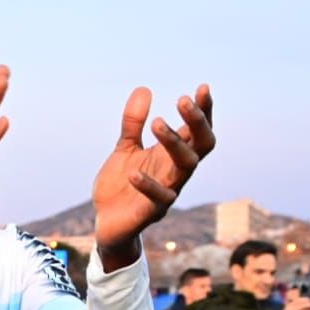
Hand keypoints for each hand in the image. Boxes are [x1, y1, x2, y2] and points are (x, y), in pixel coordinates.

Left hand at [92, 84, 214, 269]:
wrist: (107, 222)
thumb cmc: (122, 184)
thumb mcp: (125, 148)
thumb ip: (133, 123)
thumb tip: (144, 88)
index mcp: (172, 156)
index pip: (197, 131)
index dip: (203, 111)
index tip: (202, 87)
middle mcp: (176, 172)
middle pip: (202, 145)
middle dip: (197, 122)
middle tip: (182, 100)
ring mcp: (168, 192)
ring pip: (186, 166)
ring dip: (174, 143)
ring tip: (156, 122)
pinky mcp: (152, 212)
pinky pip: (158, 198)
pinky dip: (148, 185)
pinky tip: (134, 173)